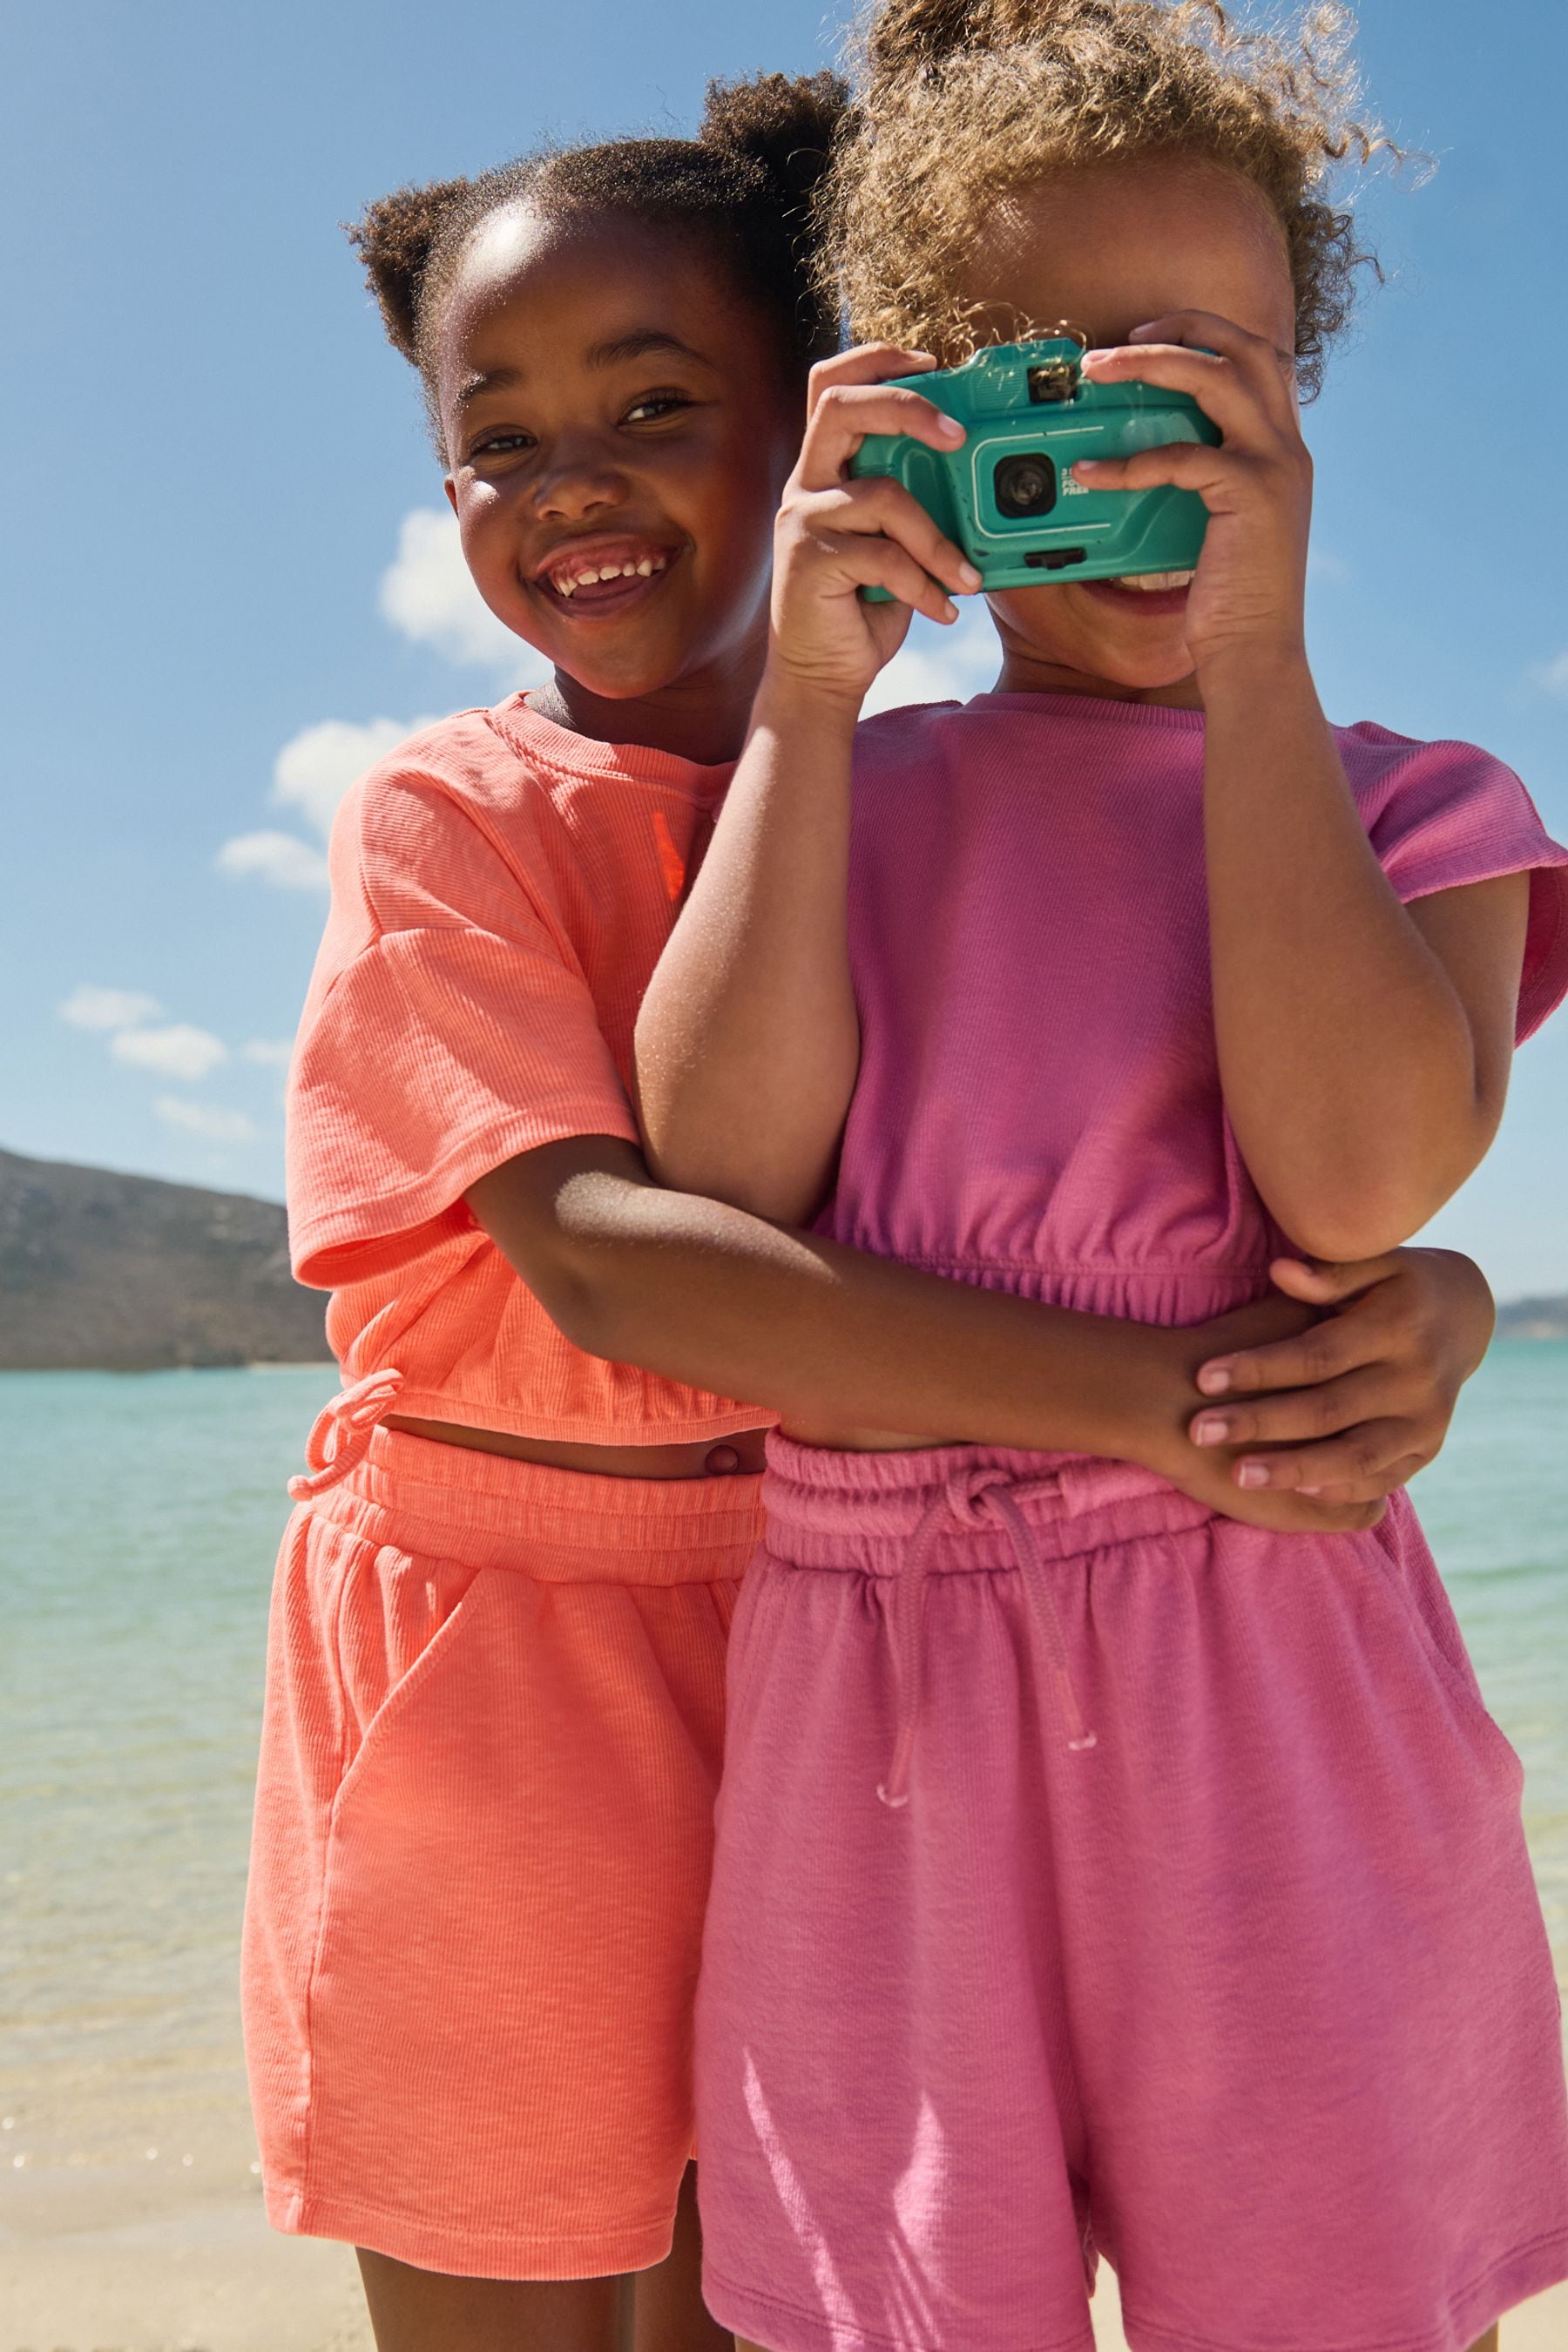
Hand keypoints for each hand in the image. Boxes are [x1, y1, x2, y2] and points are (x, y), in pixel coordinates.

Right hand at [764, 345, 981, 705]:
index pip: (832, 385)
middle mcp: (806, 485)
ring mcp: (802, 521)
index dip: (877, 359)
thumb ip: (916, 503)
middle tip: (959, 437)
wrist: (821, 677)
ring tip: (966, 577)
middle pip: (841, 406)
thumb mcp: (896, 543)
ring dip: (937, 540)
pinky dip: (924, 584)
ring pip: (883, 497)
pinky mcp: (808, 562)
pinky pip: (884, 557)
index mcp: (826, 470)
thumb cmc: (863, 606)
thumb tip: (980, 476)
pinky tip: (943, 609)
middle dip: (906, 406)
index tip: (931, 363)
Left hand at [1073, 311, 1310, 672]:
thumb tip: (1143, 454)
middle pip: (1244, 347)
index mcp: (1282, 448)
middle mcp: (1288, 446)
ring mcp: (1275, 465)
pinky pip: (1182, 456)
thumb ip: (1200, 481)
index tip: (1155, 335)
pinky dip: (1131, 460)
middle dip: (1184, 326)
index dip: (1208, 334)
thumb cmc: (1229, 601)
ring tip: (1097, 373)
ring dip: (1152, 365)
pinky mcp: (1252, 493)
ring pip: (1216, 378)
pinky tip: (1092, 473)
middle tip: (1123, 338)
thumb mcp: (1219, 526)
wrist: (1256, 653)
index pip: (1259, 359)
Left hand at [1185, 1248, 1494, 1505]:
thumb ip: (1329, 1272)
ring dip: (1292, 1469)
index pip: (1317, 1355)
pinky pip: (1380, 1478)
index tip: (1203, 1378)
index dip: (1259, 1368)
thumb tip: (1280, 1271)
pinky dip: (1336, 1488)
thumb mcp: (1373, 1263)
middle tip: (1198, 1430)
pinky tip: (1291, 1489)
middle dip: (1259, 1422)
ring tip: (1237, 1475)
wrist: (1462, 1315)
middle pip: (1328, 1410)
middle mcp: (1418, 1378)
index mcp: (1400, 1327)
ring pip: (1354, 1456)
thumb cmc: (1394, 1284)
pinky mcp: (1428, 1448)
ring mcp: (1427, 1420)